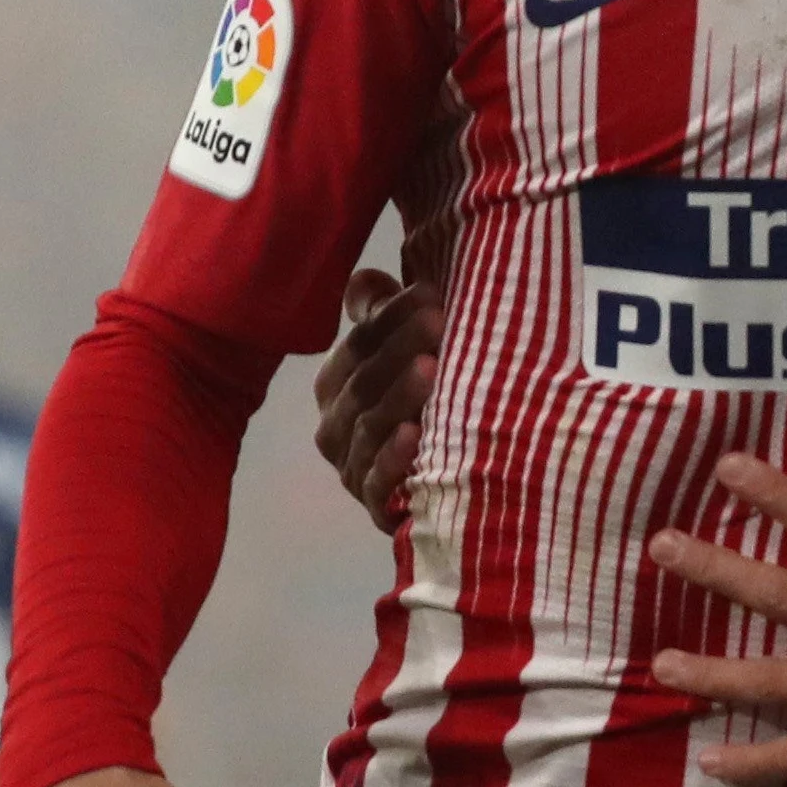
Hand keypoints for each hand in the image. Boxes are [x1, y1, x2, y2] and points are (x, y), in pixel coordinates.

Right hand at [312, 270, 444, 529]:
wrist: (450, 488)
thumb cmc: (425, 405)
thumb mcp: (407, 355)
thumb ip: (382, 316)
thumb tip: (367, 278)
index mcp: (338, 383)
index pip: (359, 343)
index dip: (391, 316)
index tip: (431, 291)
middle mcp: (336, 425)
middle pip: (363, 381)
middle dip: (401, 347)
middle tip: (440, 319)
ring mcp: (353, 468)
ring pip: (369, 427)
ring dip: (399, 396)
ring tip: (432, 368)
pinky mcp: (377, 507)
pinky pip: (377, 483)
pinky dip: (393, 460)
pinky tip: (414, 436)